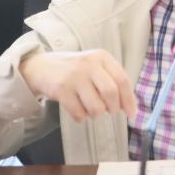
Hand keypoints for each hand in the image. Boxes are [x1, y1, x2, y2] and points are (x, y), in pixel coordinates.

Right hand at [20, 50, 137, 122]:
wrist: (42, 67)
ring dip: (96, 114)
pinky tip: (78, 110)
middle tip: (110, 111)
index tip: (132, 114)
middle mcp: (89, 64)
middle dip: (114, 108)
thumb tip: (130, 106)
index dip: (130, 100)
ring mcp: (74, 76)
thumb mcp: (95, 67)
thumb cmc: (75, 71)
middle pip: (111, 93)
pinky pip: (79, 113)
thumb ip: (113, 81)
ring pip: (96, 107)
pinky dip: (81, 117)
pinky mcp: (61, 89)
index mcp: (101, 57)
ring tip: (91, 109)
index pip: (123, 80)